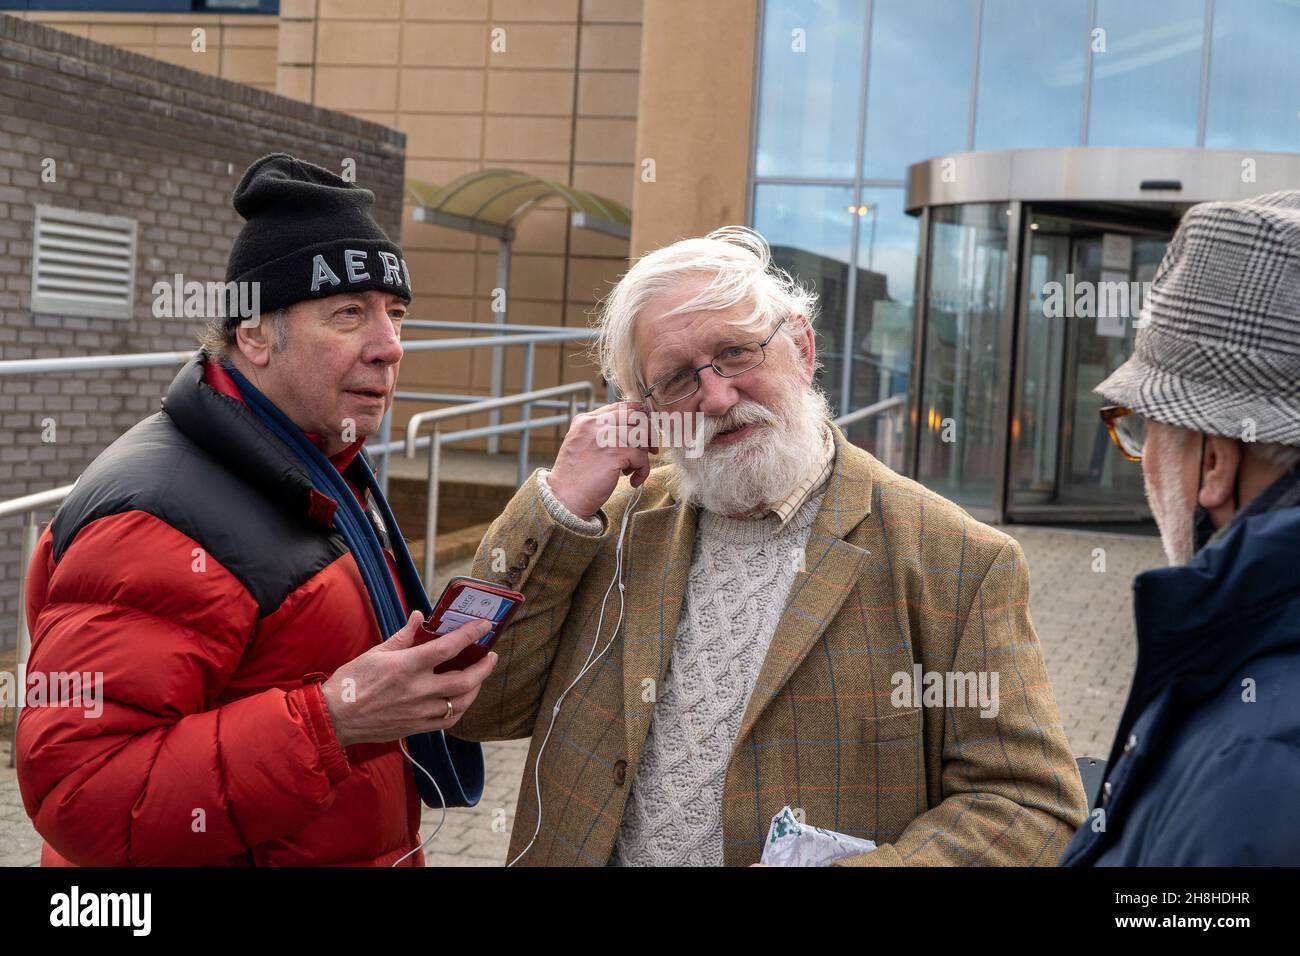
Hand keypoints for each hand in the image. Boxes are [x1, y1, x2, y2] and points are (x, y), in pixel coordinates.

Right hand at [320, 610, 497, 747]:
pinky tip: (461, 698)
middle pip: (465, 680)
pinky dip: (460, 708)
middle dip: (484, 667)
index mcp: (407, 667)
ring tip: (479, 676)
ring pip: (461, 702)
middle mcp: (418, 690)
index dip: (471, 634)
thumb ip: (403, 636)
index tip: (484, 625)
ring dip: (476, 688)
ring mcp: (419, 712)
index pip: (448, 647)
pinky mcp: (416, 727)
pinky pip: (448, 720)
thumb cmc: (351, 682)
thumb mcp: (376, 653)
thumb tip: (418, 617)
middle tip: (490, 656)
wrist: (335, 718)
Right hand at [547, 401, 658, 519]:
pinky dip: (643, 471)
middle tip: (650, 450)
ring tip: (632, 469)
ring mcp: (605, 437)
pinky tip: (633, 481)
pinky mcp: (614, 454)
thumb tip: (634, 433)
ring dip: (644, 454)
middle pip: (635, 416)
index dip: (638, 419)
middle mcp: (595, 424)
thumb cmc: (575, 477)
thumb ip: (602, 434)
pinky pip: (641, 457)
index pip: (621, 407)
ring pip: (641, 435)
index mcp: (586, 420)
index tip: (644, 435)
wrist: (563, 498)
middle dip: (648, 433)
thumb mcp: (583, 446)